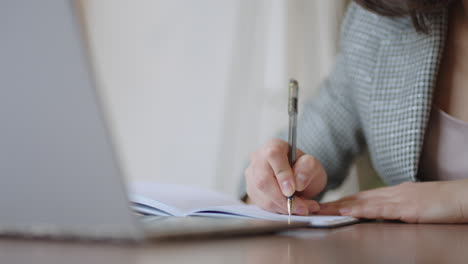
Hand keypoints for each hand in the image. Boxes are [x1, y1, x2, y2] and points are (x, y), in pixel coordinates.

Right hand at [245, 138, 326, 214]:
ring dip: (283, 207)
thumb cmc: (304, 169)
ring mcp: (252, 174)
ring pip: (261, 195)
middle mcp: (258, 158)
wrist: (297, 179)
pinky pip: (261, 204)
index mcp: (274, 145)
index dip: (282, 175)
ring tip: (302, 209)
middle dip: (282, 198)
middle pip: (263, 179)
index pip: (273, 156)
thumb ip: (308, 168)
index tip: (293, 191)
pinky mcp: (251, 189)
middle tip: (302, 208)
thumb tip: (297, 183)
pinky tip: (291, 209)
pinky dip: (278, 210)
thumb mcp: (313, 166)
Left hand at [318, 180, 467, 222]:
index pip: (364, 197)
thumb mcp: (416, 206)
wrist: (463, 197)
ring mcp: (399, 199)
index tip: (328, 205)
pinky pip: (379, 209)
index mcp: (395, 193)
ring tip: (322, 209)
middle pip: (359, 198)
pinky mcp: (407, 208)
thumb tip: (383, 215)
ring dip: (341, 206)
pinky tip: (346, 212)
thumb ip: (398, 209)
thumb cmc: (444, 203)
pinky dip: (360, 210)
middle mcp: (393, 193)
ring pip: (363, 202)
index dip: (344, 201)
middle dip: (336, 203)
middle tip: (316, 206)